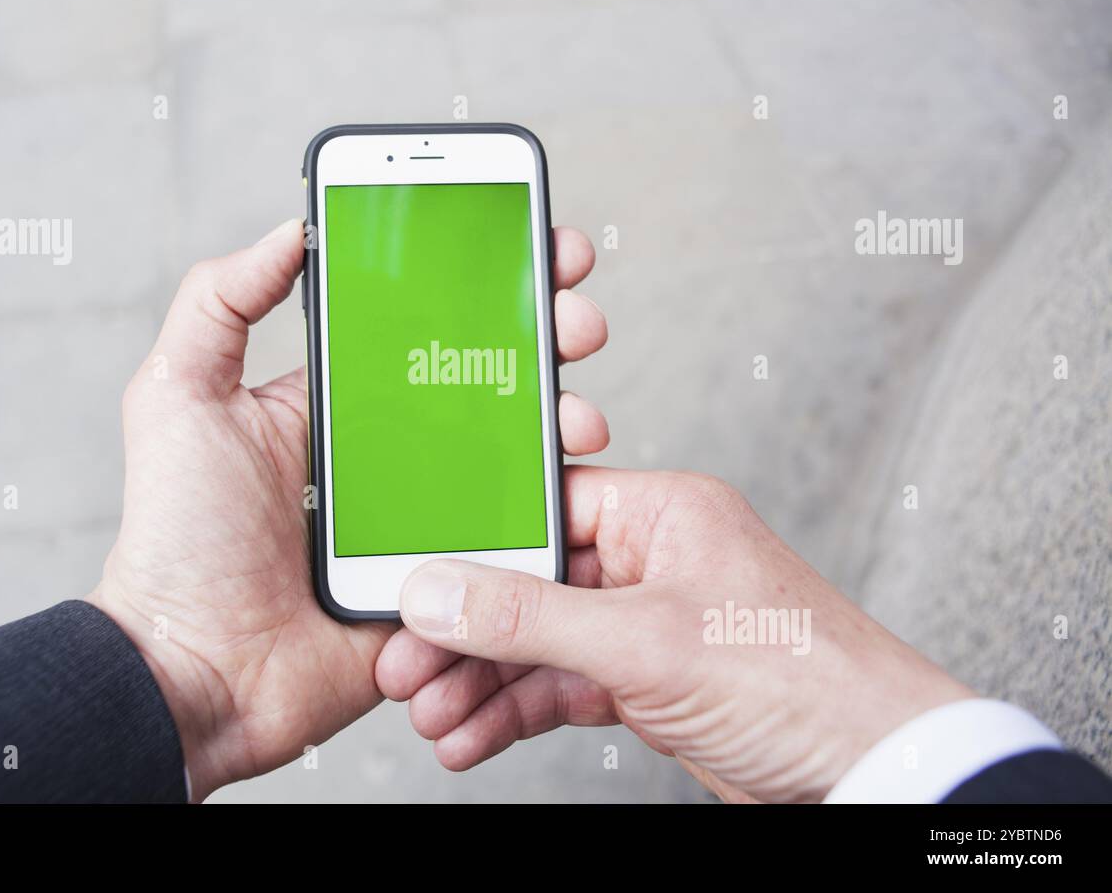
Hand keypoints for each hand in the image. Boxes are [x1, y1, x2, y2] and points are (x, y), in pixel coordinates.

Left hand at [87, 219, 609, 799]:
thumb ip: (218, 302)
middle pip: (492, 377)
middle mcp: (395, 448)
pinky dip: (554, 511)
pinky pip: (515, 538)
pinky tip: (572, 484)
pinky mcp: (451, 576)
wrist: (200, 670)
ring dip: (564, 419)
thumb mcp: (178, 397)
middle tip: (576, 321)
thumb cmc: (179, 537)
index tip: (536, 248)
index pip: (426, 322)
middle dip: (548, 336)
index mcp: (343, 400)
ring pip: (519, 454)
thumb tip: (291, 230)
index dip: (486, 280)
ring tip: (577, 412)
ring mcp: (428, 514)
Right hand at [376, 467, 973, 802]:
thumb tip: (438, 591)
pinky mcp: (652, 681)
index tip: (412, 583)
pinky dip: (519, 713)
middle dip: (466, 634)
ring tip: (433, 716)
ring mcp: (651, 624)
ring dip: (484, 682)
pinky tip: (475, 736)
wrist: (871, 766)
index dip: (472, 548)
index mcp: (661, 512)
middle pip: (531, 585)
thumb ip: (529, 616)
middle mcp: (653, 560)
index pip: (541, 512)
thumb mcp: (642, 641)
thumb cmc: (801, 679)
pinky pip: (566, 687)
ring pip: (541, 643)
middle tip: (407, 668)